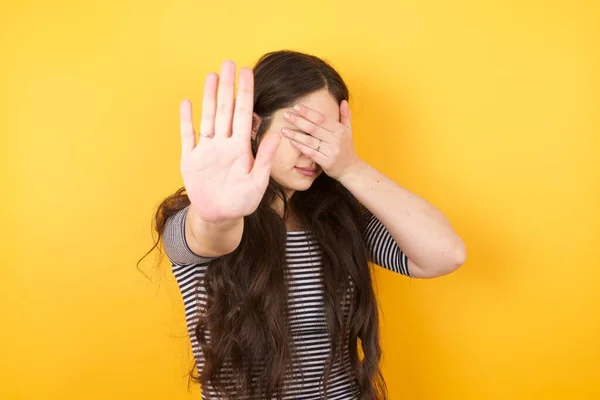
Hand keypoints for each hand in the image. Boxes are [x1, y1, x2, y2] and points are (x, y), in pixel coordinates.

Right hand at [179, 61, 280, 222]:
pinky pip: (188, 136)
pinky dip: (186, 120)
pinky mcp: (191, 159)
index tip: (247, 72)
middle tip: (229, 63)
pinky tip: (187, 102)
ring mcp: (206, 150)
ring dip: (209, 97)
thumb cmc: (242, 201)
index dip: (245, 93)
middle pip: (225, 109)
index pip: (243, 114)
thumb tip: (276, 134)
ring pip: (208, 117)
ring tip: (211, 75)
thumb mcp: (257, 182)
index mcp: (240, 148)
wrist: (221, 216)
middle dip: (227, 86)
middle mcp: (223, 144)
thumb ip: (264, 158)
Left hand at [280, 100, 361, 179]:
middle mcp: (336, 140)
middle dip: (298, 121)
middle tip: (285, 115)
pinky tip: (292, 143)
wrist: (351, 169)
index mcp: (339, 130)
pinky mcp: (327, 163)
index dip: (308, 112)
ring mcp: (331, 152)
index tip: (296, 107)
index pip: (321, 119)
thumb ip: (345, 116)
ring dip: (296, 135)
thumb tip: (343, 101)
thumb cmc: (346, 148)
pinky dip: (301, 147)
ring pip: (310, 141)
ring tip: (283, 130)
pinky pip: (311, 153)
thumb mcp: (348, 131)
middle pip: (314, 128)